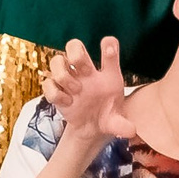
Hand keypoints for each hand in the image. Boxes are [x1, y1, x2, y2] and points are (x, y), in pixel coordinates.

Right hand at [43, 38, 135, 153]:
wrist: (91, 128)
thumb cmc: (107, 116)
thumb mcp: (116, 121)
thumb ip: (123, 125)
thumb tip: (131, 131)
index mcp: (107, 73)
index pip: (108, 49)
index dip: (108, 46)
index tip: (109, 51)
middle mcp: (86, 72)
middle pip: (74, 45)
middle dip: (76, 54)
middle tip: (86, 71)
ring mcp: (69, 79)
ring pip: (56, 60)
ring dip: (64, 75)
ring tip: (76, 91)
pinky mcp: (57, 90)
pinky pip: (47, 83)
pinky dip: (55, 93)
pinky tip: (67, 103)